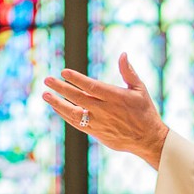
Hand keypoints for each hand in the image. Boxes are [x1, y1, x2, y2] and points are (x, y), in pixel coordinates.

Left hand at [42, 53, 169, 169]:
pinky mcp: (96, 133)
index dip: (76, 79)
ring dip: (58, 103)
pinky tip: (57, 108)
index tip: (64, 72)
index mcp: (115, 97)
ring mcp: (99, 123)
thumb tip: (123, 54)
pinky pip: (77, 124)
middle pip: (78, 98)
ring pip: (73, 113)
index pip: (91, 86)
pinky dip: (65, 115)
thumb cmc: (145, 112)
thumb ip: (129, 72)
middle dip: (61, 88)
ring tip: (45, 95)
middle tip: (47, 80)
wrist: (148, 139)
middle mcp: (105, 110)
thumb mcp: (140, 89)